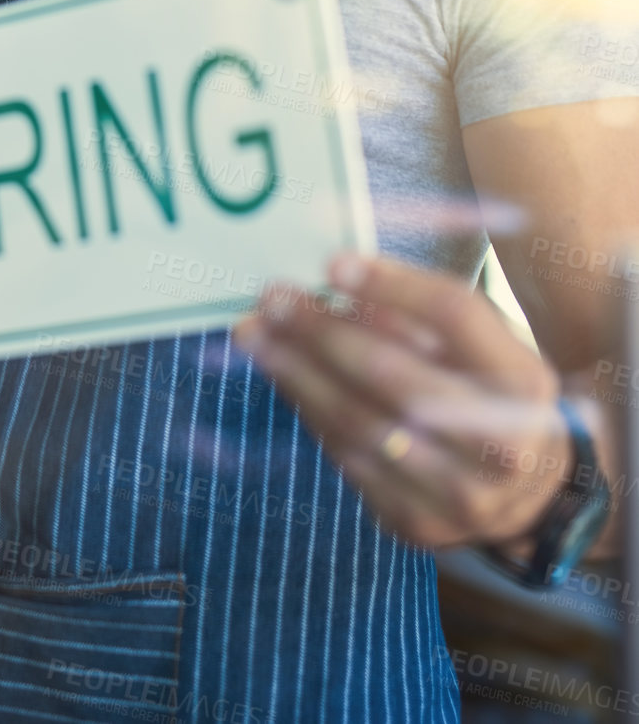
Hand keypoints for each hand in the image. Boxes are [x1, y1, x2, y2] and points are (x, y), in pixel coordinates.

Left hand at [232, 253, 570, 550]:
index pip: (455, 319)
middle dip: (325, 334)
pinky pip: (348, 459)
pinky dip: (311, 411)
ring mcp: (457, 495)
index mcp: (524, 383)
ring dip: (298, 374)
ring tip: (257, 334)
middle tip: (274, 298)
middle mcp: (500, 447)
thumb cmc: (494, 393)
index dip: (392, 286)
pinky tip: (283, 375)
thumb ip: (421, 314)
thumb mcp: (484, 345)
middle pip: (398, 378)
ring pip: (361, 425)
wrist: (529, 492)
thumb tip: (338, 279)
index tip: (332, 263)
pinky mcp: (416, 522)